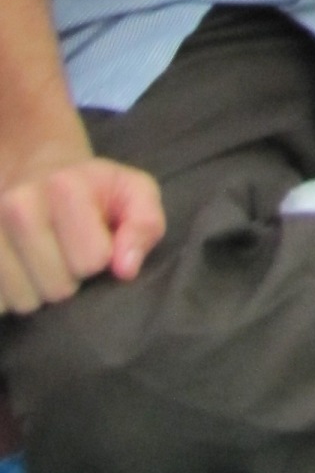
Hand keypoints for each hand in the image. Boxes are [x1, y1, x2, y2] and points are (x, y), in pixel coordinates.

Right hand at [0, 136, 165, 314]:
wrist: (38, 171)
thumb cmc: (93, 189)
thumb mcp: (133, 193)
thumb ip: (144, 224)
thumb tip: (125, 269)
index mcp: (64, 186)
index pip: (91, 260)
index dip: (100, 258)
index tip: (95, 239)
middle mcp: (18, 206)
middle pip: (57, 288)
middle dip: (71, 280)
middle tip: (68, 253)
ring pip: (24, 301)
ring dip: (40, 292)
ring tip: (45, 262)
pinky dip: (12, 298)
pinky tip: (21, 271)